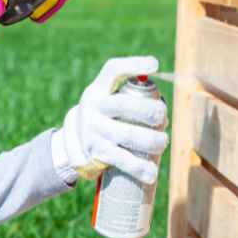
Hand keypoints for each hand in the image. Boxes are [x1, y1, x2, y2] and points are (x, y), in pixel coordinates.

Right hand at [51, 56, 168, 184]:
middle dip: (152, 112)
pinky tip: (151, 172)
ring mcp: (95, 130)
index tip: (154, 64)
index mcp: (99, 89)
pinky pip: (123, 160)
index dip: (134, 65)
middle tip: (163, 118)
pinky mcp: (99, 152)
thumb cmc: (105, 115)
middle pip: (125, 105)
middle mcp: (94, 107)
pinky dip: (140, 168)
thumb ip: (130, 89)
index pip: (113, 70)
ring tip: (162, 143)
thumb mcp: (108, 97)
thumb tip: (157, 74)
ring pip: (129, 135)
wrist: (75, 142)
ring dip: (153, 141)